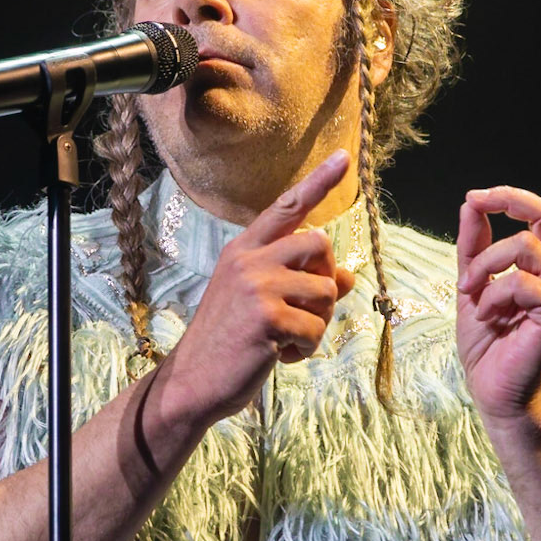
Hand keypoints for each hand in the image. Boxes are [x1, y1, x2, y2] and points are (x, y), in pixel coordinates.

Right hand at [159, 151, 357, 424]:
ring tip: (288, 340)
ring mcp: (256, 285)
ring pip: (324, 289)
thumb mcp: (262, 304)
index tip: (344, 158)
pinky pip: (315, 327)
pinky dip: (306, 348)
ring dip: (317, 323)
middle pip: (318, 243)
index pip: (286, 208)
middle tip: (306, 310)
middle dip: (325, 279)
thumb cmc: (229, 342)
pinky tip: (281, 356)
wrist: (194, 382)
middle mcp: (248, 259)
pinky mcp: (267, 316)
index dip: (317, 183)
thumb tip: (346, 276)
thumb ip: (301, 284)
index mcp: (243, 250)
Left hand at [455, 135, 540, 427]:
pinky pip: (523, 282)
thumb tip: (471, 201)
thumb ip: (474, 245)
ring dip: (486, 262)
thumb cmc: (487, 343)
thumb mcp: (473, 283)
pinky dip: (494, 293)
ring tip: (470, 291)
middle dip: (509, 198)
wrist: (494, 393)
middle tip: (477, 199)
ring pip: (527, 245)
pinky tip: (487, 313)